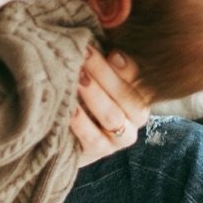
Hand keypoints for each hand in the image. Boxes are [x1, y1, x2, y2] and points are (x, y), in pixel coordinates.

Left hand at [70, 45, 150, 164]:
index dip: (125, 66)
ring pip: (112, 116)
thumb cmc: (81, 94)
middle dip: (103, 73)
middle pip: (126, 96)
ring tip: (76, 78)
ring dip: (94, 95)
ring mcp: (119, 139)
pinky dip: (81, 123)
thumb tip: (113, 49)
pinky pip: (94, 139)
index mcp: (139, 94)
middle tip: (83, 55)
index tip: (109, 52)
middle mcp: (135, 118)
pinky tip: (70, 109)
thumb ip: (106, 62)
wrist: (63, 133)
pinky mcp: (100, 153)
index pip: (138, 78)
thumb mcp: (95, 76)